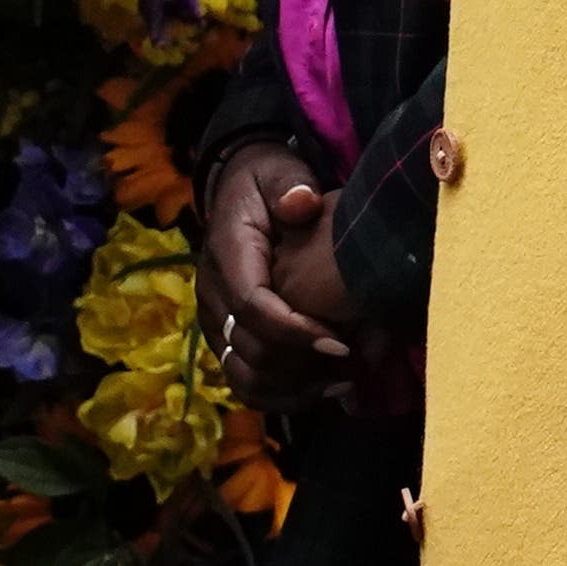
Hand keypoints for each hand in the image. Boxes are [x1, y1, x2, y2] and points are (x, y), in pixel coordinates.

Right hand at [195, 138, 357, 401]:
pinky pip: (246, 381)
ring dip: (292, 388)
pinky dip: (283, 395)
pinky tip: (325, 390)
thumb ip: (290, 185)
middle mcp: (212, 294)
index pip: (251, 305)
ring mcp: (216, 321)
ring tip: (343, 383)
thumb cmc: (267, 182)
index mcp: (226, 254)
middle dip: (301, 363)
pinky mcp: (227, 337)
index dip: (294, 330)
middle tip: (354, 362)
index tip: (341, 343)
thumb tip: (300, 204)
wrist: (240, 190)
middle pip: (249, 349)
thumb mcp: (280, 170)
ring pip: (243, 375)